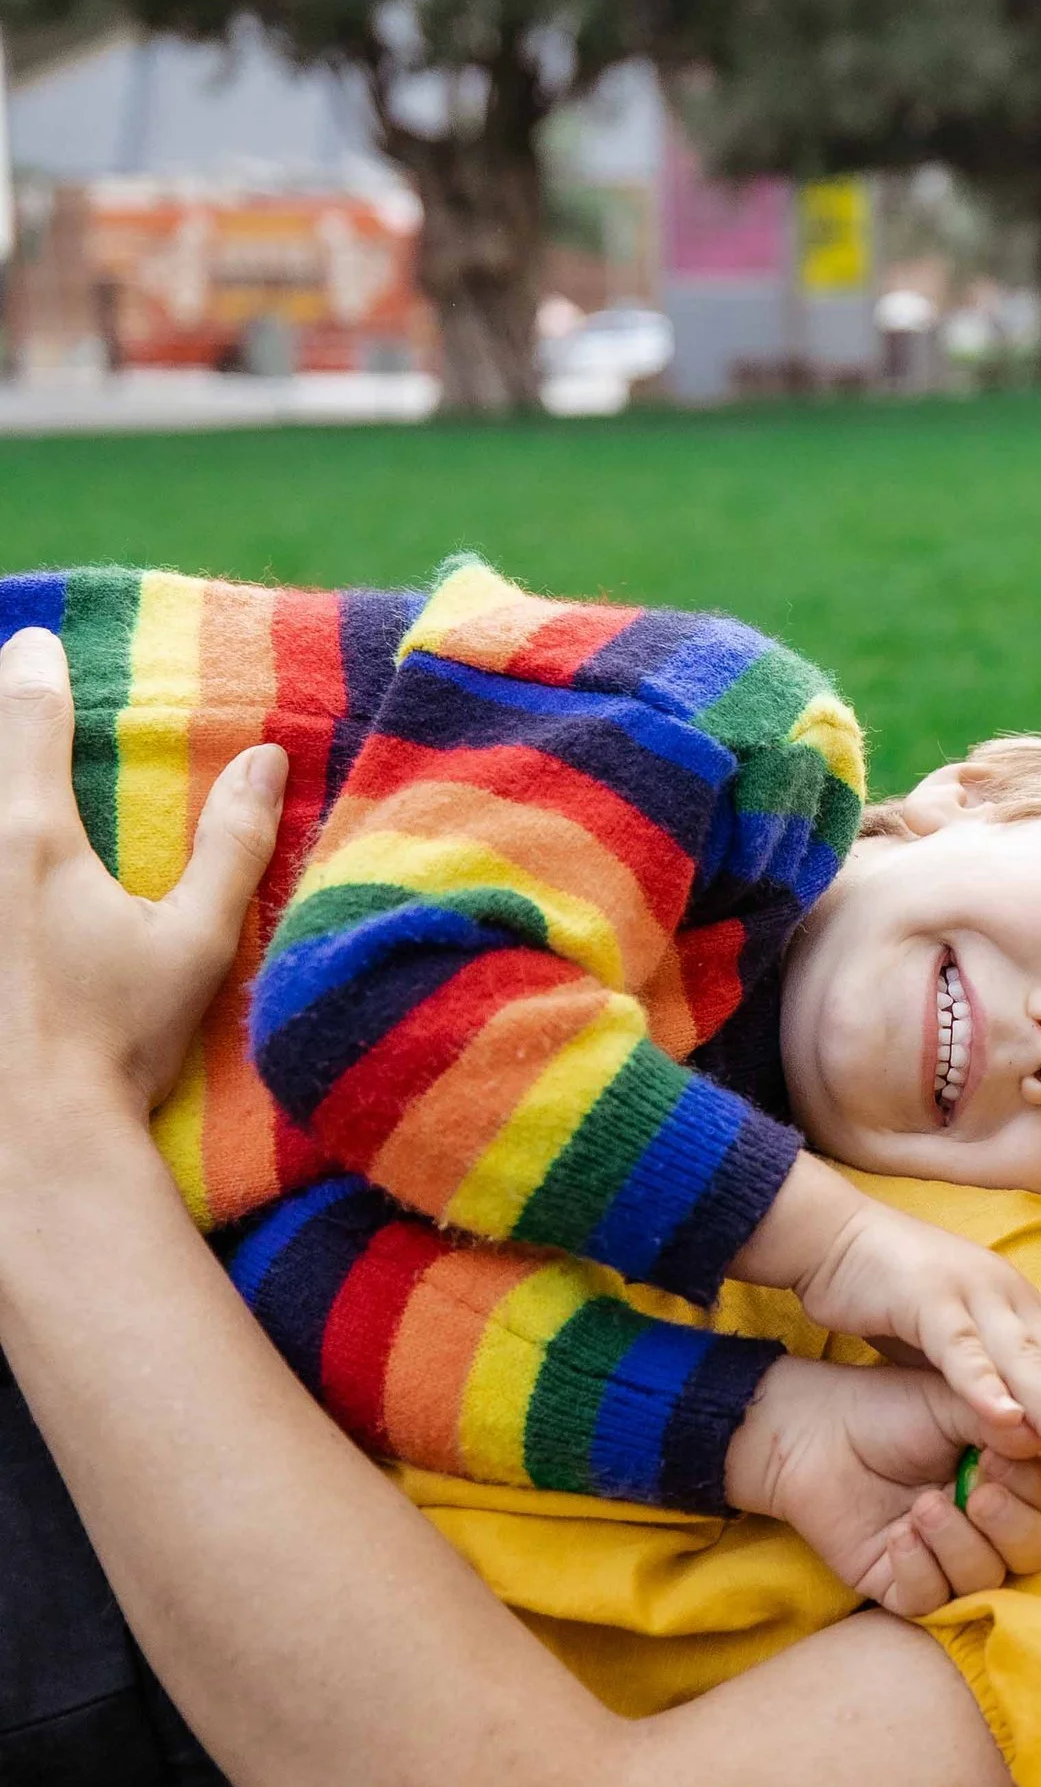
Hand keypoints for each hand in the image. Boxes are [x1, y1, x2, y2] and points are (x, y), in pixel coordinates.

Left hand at [0, 626, 284, 1137]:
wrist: (30, 1142)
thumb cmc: (118, 1047)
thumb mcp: (193, 945)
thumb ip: (233, 846)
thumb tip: (267, 759)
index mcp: (32, 835)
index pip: (28, 717)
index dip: (35, 670)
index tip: (36, 644)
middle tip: (7, 688)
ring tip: (8, 793)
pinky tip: (2, 887)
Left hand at [723, 1352, 1040, 1618]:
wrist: (816, 1432)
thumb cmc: (889, 1410)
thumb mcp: (956, 1402)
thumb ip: (1005, 1419)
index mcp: (1008, 1478)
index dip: (1033, 1485)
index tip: (996, 1452)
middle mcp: (985, 1524)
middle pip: (1033, 1551)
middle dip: (1010, 1524)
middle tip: (976, 1493)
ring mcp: (946, 1559)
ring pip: (986, 1580)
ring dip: (959, 1544)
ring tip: (923, 1507)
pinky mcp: (903, 1586)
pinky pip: (931, 1602)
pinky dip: (920, 1570)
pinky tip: (898, 1535)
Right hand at [734, 1158, 1040, 1495]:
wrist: (834, 1236)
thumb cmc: (894, 1293)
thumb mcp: (953, 1334)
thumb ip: (989, 1368)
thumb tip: (1021, 1423)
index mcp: (1018, 1300)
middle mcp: (1008, 1292)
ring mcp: (973, 1291)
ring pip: (1024, 1357)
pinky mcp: (930, 1297)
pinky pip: (963, 1349)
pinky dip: (986, 1385)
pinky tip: (1004, 1419)